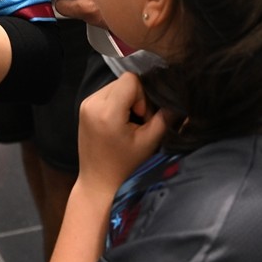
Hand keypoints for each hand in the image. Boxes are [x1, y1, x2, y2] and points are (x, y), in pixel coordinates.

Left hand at [77, 72, 168, 194]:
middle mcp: (92, 102)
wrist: (98, 182)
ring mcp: (85, 103)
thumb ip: (164, 118)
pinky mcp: (84, 107)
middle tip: (137, 123)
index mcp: (106, 111)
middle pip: (123, 81)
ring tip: (128, 124)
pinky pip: (107, 93)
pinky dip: (117, 103)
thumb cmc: (125, 166)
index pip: (131, 79)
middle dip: (136, 99)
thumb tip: (176, 99)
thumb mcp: (149, 142)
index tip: (141, 118)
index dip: (142, 96)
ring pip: (116, 86)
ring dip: (127, 101)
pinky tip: (118, 123)